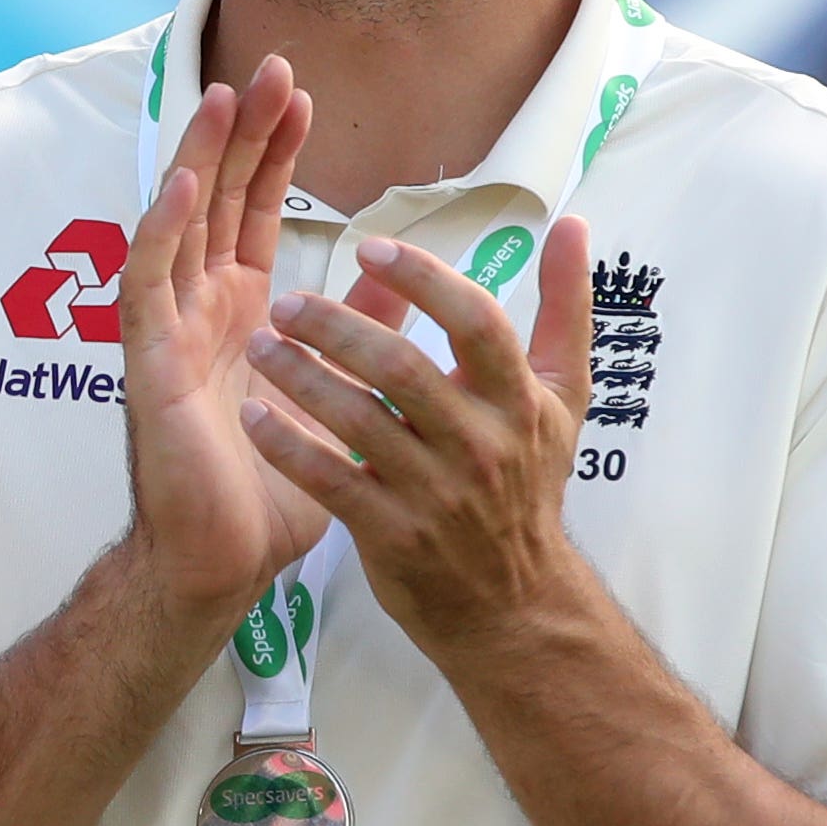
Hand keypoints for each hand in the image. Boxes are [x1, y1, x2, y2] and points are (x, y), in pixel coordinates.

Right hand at [112, 60, 329, 618]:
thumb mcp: (333, 393)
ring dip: (198, 160)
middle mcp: (200, 310)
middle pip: (217, 200)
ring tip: (222, 98)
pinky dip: (161, 233)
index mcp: (240, 314)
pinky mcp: (148, 364)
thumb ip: (359, 327)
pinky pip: (148, 286)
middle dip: (242, 134)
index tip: (301, 96)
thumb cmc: (270, 491)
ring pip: (178, 225)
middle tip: (269, 67)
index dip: (274, 153)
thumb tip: (400, 268)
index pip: (254, 213)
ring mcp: (169, 331)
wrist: (223, 563)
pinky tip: (182, 187)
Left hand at [237, 215, 603, 657]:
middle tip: (286, 302)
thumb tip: (573, 222)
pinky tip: (252, 416)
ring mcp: (435, 493)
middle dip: (337, 328)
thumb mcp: (563, 397)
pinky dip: (288, 447)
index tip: (369, 248)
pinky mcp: (393, 534)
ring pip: (358, 422)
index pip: (475, 324)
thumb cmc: (530, 483)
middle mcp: (481, 444)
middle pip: (402, 370)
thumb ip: (566, 308)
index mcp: (520, 401)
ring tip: (260, 345)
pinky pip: (330, 481)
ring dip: (301, 378)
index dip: (423, 280)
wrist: (514, 603)